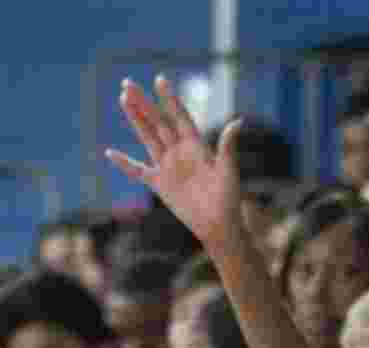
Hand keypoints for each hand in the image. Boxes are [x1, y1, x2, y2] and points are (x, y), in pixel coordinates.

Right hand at [107, 76, 243, 248]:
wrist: (218, 225)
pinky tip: (109, 153)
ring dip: (136, 119)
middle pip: (158, 122)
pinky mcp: (160, 184)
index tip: (159, 80)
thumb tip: (238, 121)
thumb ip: (227, 146)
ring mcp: (168, 166)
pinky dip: (124, 163)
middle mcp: (180, 152)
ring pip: (148, 137)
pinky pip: (138, 171)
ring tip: (123, 98)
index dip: (170, 99)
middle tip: (128, 84)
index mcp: (196, 146)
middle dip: (144, 103)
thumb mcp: (228, 171)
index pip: (180, 117)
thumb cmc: (228, 199)